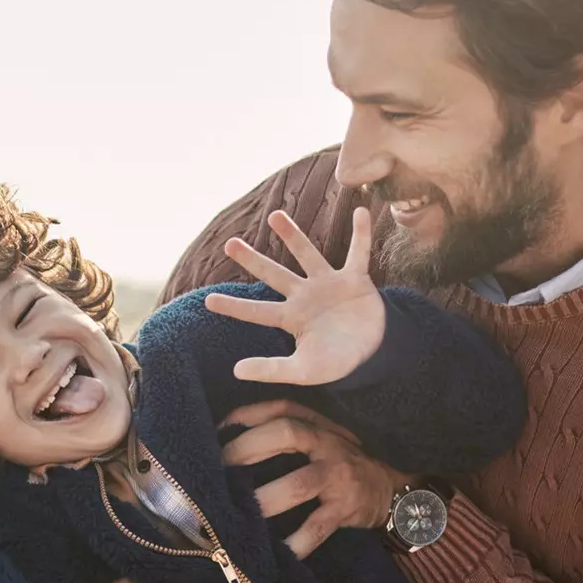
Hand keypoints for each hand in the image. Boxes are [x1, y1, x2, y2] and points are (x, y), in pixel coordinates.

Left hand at [204, 207, 385, 385]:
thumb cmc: (337, 362)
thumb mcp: (303, 371)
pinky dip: (361, 234)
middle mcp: (305, 296)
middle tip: (229, 243)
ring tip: (274, 215)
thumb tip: (236, 370)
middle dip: (252, 260)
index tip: (208, 300)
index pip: (257, 312)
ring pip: (307, 254)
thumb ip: (272, 370)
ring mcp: (328, 284)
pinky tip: (360, 211)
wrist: (374, 355)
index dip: (234, 306)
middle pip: (273, 275)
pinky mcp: (355, 279)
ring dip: (292, 236)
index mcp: (291, 318)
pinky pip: (359, 253)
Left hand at [219, 399, 408, 557]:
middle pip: (287, 433)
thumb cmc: (339, 461)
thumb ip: (285, 432)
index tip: (215, 432)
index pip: (278, 408)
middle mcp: (326, 442)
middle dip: (247, 448)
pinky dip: (298, 541)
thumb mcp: (319, 437)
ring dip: (266, 498)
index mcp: (315, 424)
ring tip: (240, 514)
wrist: (391, 486)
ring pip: (299, 483)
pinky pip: (319, 526)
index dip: (245, 416)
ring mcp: (338, 475)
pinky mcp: (346, 507)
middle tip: (219, 470)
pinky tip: (279, 552)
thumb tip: (226, 439)